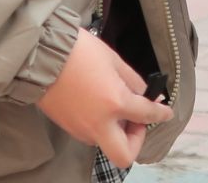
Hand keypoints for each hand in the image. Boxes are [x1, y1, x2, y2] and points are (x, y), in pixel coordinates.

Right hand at [36, 26, 168, 168]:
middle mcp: (99, 124)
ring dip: (117, 131)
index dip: (161, 114)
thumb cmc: (78, 52)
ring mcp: (81, 129)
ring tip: (116, 105)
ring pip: (106, 143)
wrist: (41, 56)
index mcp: (114, 103)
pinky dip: (101, 125)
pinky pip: (91, 134)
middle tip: (137, 120)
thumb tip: (144, 93)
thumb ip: (132, 80)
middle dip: (136, 140)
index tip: (166, 112)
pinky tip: (99, 105)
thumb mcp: (113, 60)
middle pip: (124, 155)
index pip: (146, 115)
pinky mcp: (68, 128)